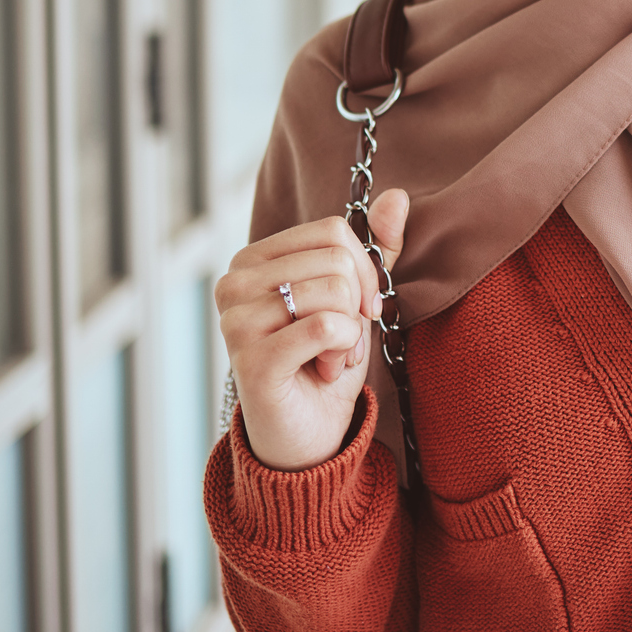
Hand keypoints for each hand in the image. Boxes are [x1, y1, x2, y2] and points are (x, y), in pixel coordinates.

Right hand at [215, 188, 409, 470]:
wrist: (307, 435)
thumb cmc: (326, 361)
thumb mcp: (355, 300)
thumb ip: (374, 250)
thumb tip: (398, 196)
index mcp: (252, 259)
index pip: (333, 231)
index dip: (363, 271)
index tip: (358, 309)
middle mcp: (233, 283)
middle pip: (336, 260)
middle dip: (357, 306)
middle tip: (340, 341)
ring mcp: (235, 321)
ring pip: (333, 291)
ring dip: (350, 334)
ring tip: (330, 357)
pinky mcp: (251, 359)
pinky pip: (327, 326)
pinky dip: (343, 351)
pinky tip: (324, 372)